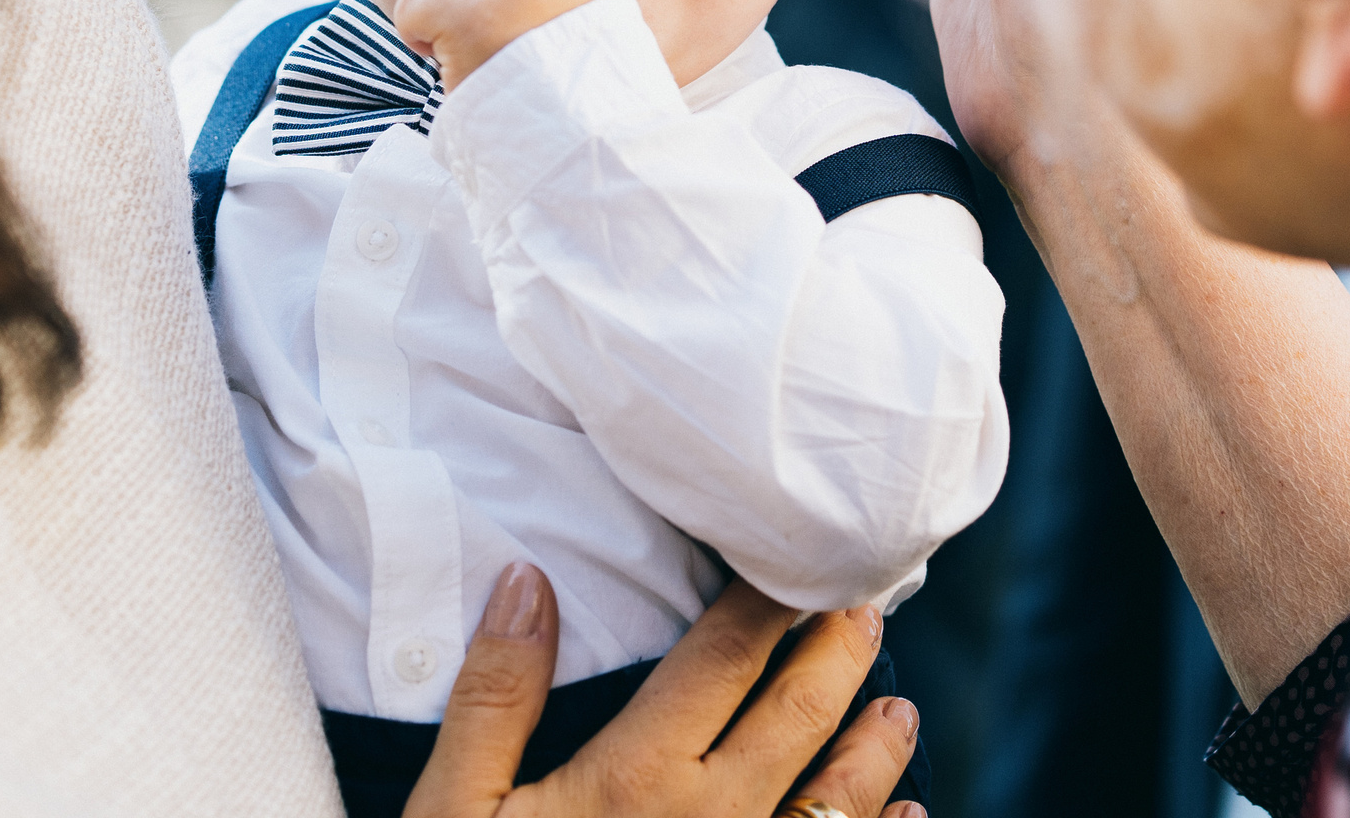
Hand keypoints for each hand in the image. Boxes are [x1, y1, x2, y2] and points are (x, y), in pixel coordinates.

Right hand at [406, 562, 923, 817]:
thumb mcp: (453, 812)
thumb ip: (493, 697)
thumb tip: (525, 580)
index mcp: (638, 776)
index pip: (723, 658)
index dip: (765, 599)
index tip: (796, 557)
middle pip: (798, 716)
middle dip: (836, 654)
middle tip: (867, 606)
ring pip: (837, 802)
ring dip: (873, 750)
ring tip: (896, 709)